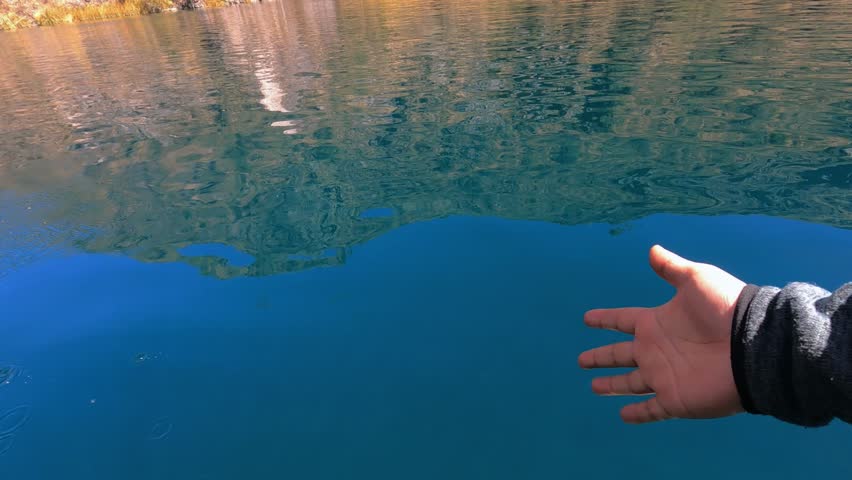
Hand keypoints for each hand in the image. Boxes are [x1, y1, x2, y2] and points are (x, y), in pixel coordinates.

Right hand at [578, 245, 746, 423]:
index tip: (587, 318)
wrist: (753, 346)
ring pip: (630, 383)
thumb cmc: (724, 309)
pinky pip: (652, 409)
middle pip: (620, 354)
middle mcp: (656, 350)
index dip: (605, 319)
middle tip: (581, 360)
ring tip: (594, 387)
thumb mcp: (696, 280)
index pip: (623, 320)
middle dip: (601, 357)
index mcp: (656, 323)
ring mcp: (664, 376)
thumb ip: (671, 268)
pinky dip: (638, 413)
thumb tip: (652, 249)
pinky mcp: (675, 400)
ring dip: (613, 385)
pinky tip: (623, 416)